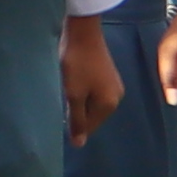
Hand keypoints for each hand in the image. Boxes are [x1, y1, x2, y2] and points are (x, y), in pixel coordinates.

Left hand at [59, 9, 123, 143]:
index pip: (90, 126)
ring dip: (79, 101)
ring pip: (92, 103)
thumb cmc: (77, 64)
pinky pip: (94, 92)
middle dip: (77, 112)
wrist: (83, 31)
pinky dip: (83, 91)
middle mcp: (116, 97)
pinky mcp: (108, 74)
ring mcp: (113, 84)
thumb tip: (79, 145)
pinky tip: (73, 82)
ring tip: (66, 90)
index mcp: (109, 104)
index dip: (73, 124)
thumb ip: (77, 120)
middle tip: (62, 99)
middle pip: (93, 115)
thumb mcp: (73, 94)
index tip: (60, 112)